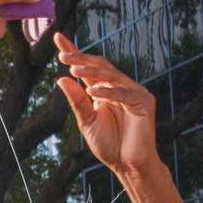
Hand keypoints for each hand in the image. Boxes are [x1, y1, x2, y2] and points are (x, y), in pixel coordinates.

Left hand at [54, 33, 159, 175]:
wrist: (128, 164)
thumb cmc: (109, 145)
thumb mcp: (87, 121)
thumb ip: (77, 101)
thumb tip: (62, 79)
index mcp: (104, 90)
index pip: (88, 68)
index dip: (74, 52)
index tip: (58, 37)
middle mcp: (119, 87)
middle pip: (99, 66)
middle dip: (81, 59)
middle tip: (63, 55)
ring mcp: (133, 92)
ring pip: (111, 75)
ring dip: (92, 71)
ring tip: (74, 70)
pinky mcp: (144, 101)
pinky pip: (123, 93)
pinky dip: (108, 92)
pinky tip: (93, 92)